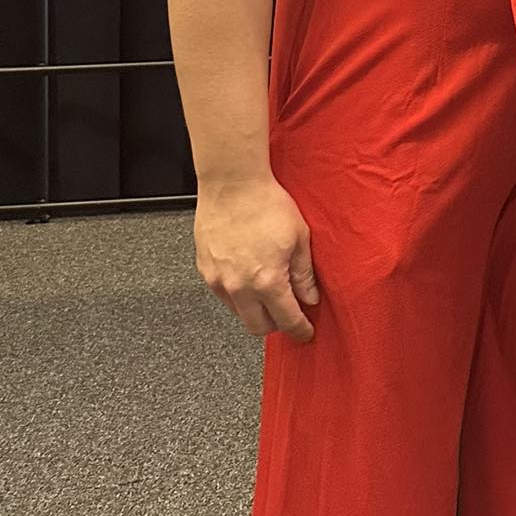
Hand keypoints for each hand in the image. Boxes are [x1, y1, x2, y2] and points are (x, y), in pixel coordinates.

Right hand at [194, 174, 319, 340]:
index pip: (286, 321)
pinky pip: (223, 294)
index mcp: (267, 281)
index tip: (304, 332)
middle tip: (288, 312)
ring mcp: (218, 280)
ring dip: (255, 310)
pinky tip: (249, 276)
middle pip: (258, 327)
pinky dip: (238, 294)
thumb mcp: (299, 237)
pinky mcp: (205, 270)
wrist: (233, 183)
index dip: (299, 330)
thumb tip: (310, 297)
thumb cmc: (265, 203)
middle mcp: (239, 287)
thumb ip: (304, 274)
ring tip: (268, 289)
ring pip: (238, 313)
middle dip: (276, 325)